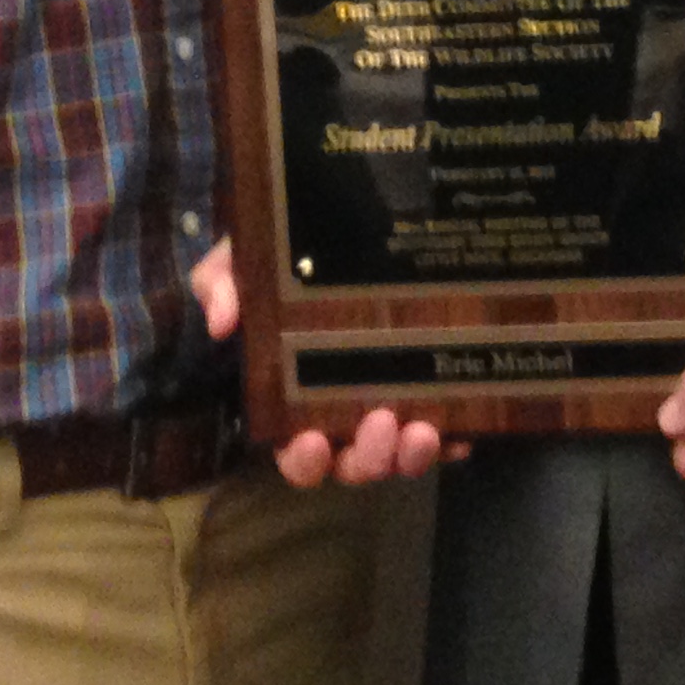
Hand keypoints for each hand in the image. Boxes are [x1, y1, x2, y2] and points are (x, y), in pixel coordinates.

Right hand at [187, 239, 454, 486]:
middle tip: (381, 423)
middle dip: (367, 458)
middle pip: (353, 463)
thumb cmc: (283, 257)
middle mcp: (342, 411)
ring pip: (399, 455)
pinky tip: (463, 436)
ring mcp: (390, 404)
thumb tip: (222, 322)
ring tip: (424, 430)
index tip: (313, 443)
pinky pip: (446, 432)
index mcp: (292, 396)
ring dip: (411, 456)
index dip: (304, 460)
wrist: (338, 222)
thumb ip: (221, 283)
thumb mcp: (239, 260)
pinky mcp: (431, 391)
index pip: (294, 449)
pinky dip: (454, 443)